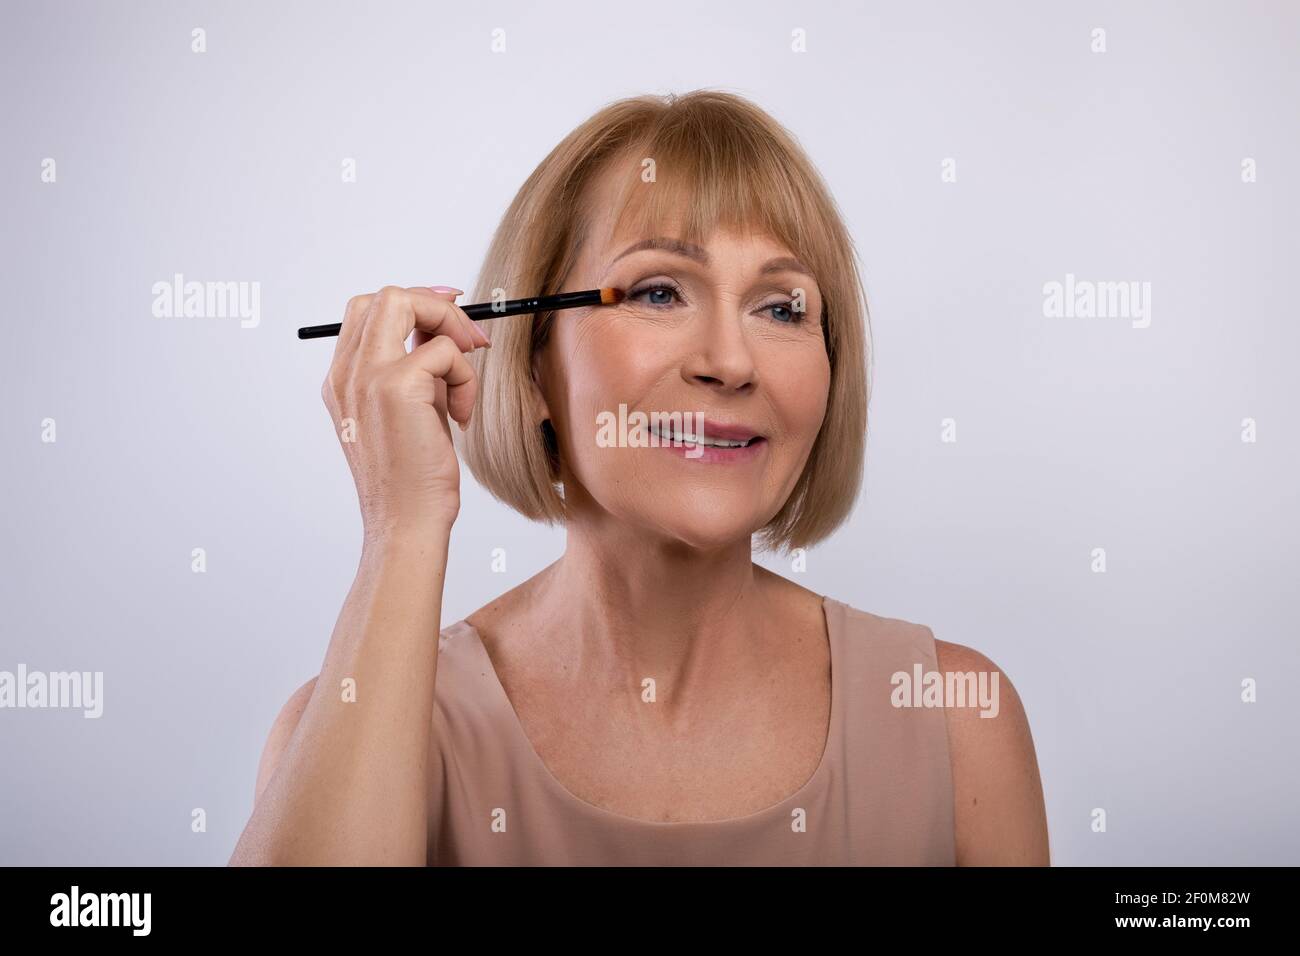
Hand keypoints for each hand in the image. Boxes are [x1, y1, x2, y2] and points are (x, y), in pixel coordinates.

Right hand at [320, 285, 489, 539]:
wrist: (405, 522)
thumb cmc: (412, 478)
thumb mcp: (409, 412)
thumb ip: (417, 371)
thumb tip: (446, 332)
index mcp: (342, 380)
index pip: (367, 311)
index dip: (413, 304)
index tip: (450, 319)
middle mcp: (346, 374)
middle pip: (384, 296)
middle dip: (435, 306)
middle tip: (469, 339)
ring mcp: (366, 377)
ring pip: (405, 303)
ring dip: (450, 330)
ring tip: (463, 381)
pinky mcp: (396, 387)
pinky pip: (444, 351)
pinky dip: (465, 377)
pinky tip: (460, 416)